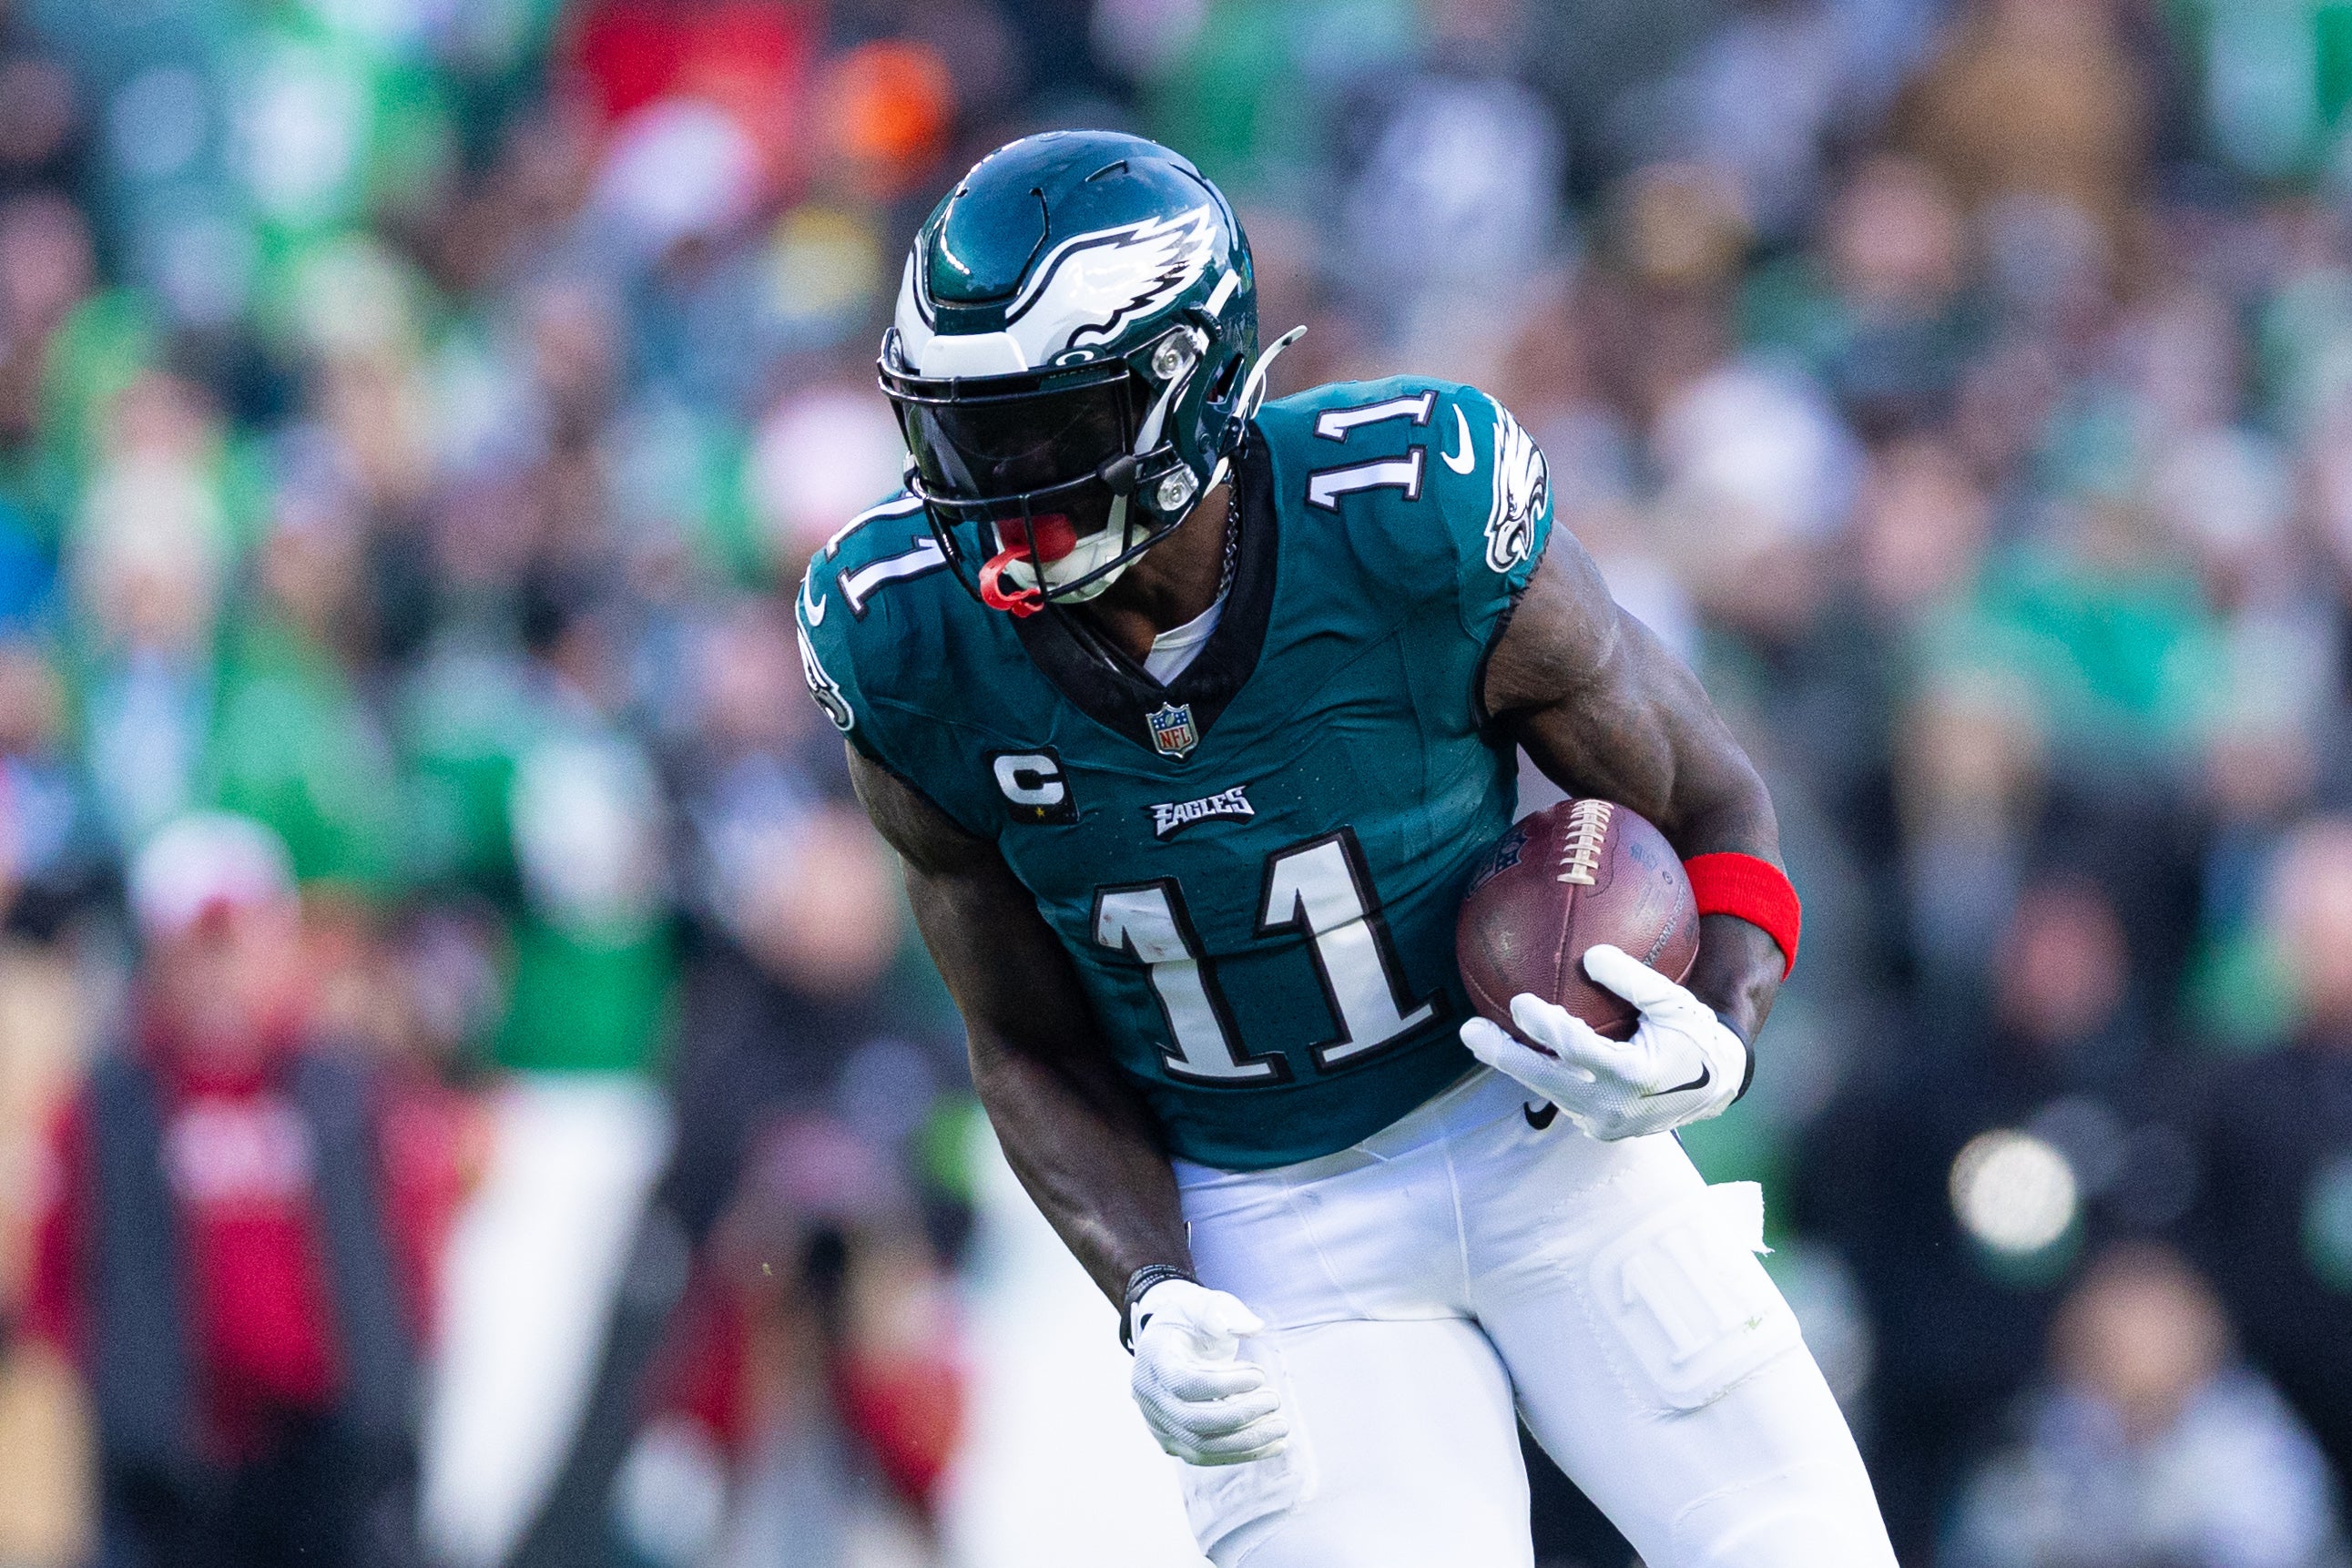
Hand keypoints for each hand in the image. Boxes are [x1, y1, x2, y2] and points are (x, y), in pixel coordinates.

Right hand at [1128, 1279, 1287, 1465]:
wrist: (1170, 1343)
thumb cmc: (1190, 1322)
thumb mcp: (1201, 1303)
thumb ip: (1222, 1310)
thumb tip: (1253, 1328)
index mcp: (1153, 1360)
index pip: (1186, 1383)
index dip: (1226, 1384)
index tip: (1260, 1373)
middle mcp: (1149, 1398)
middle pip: (1194, 1421)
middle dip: (1241, 1415)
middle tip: (1275, 1400)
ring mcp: (1159, 1425)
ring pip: (1201, 1447)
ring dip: (1246, 1442)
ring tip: (1282, 1427)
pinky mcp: (1175, 1442)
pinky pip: (1206, 1457)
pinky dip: (1241, 1453)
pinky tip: (1274, 1444)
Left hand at [1460, 944, 1746, 1140]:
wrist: (1718, 1086)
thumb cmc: (1694, 1034)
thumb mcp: (1674, 1001)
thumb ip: (1633, 980)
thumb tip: (1589, 954)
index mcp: (1634, 1075)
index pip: (1575, 1049)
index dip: (1543, 1026)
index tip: (1518, 1002)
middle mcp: (1615, 1107)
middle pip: (1545, 1080)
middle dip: (1503, 1055)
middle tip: (1470, 1030)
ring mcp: (1605, 1125)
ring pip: (1548, 1092)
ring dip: (1515, 1064)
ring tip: (1481, 1036)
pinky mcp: (1599, 1131)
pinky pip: (1562, 1098)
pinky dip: (1541, 1073)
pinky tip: (1516, 1048)